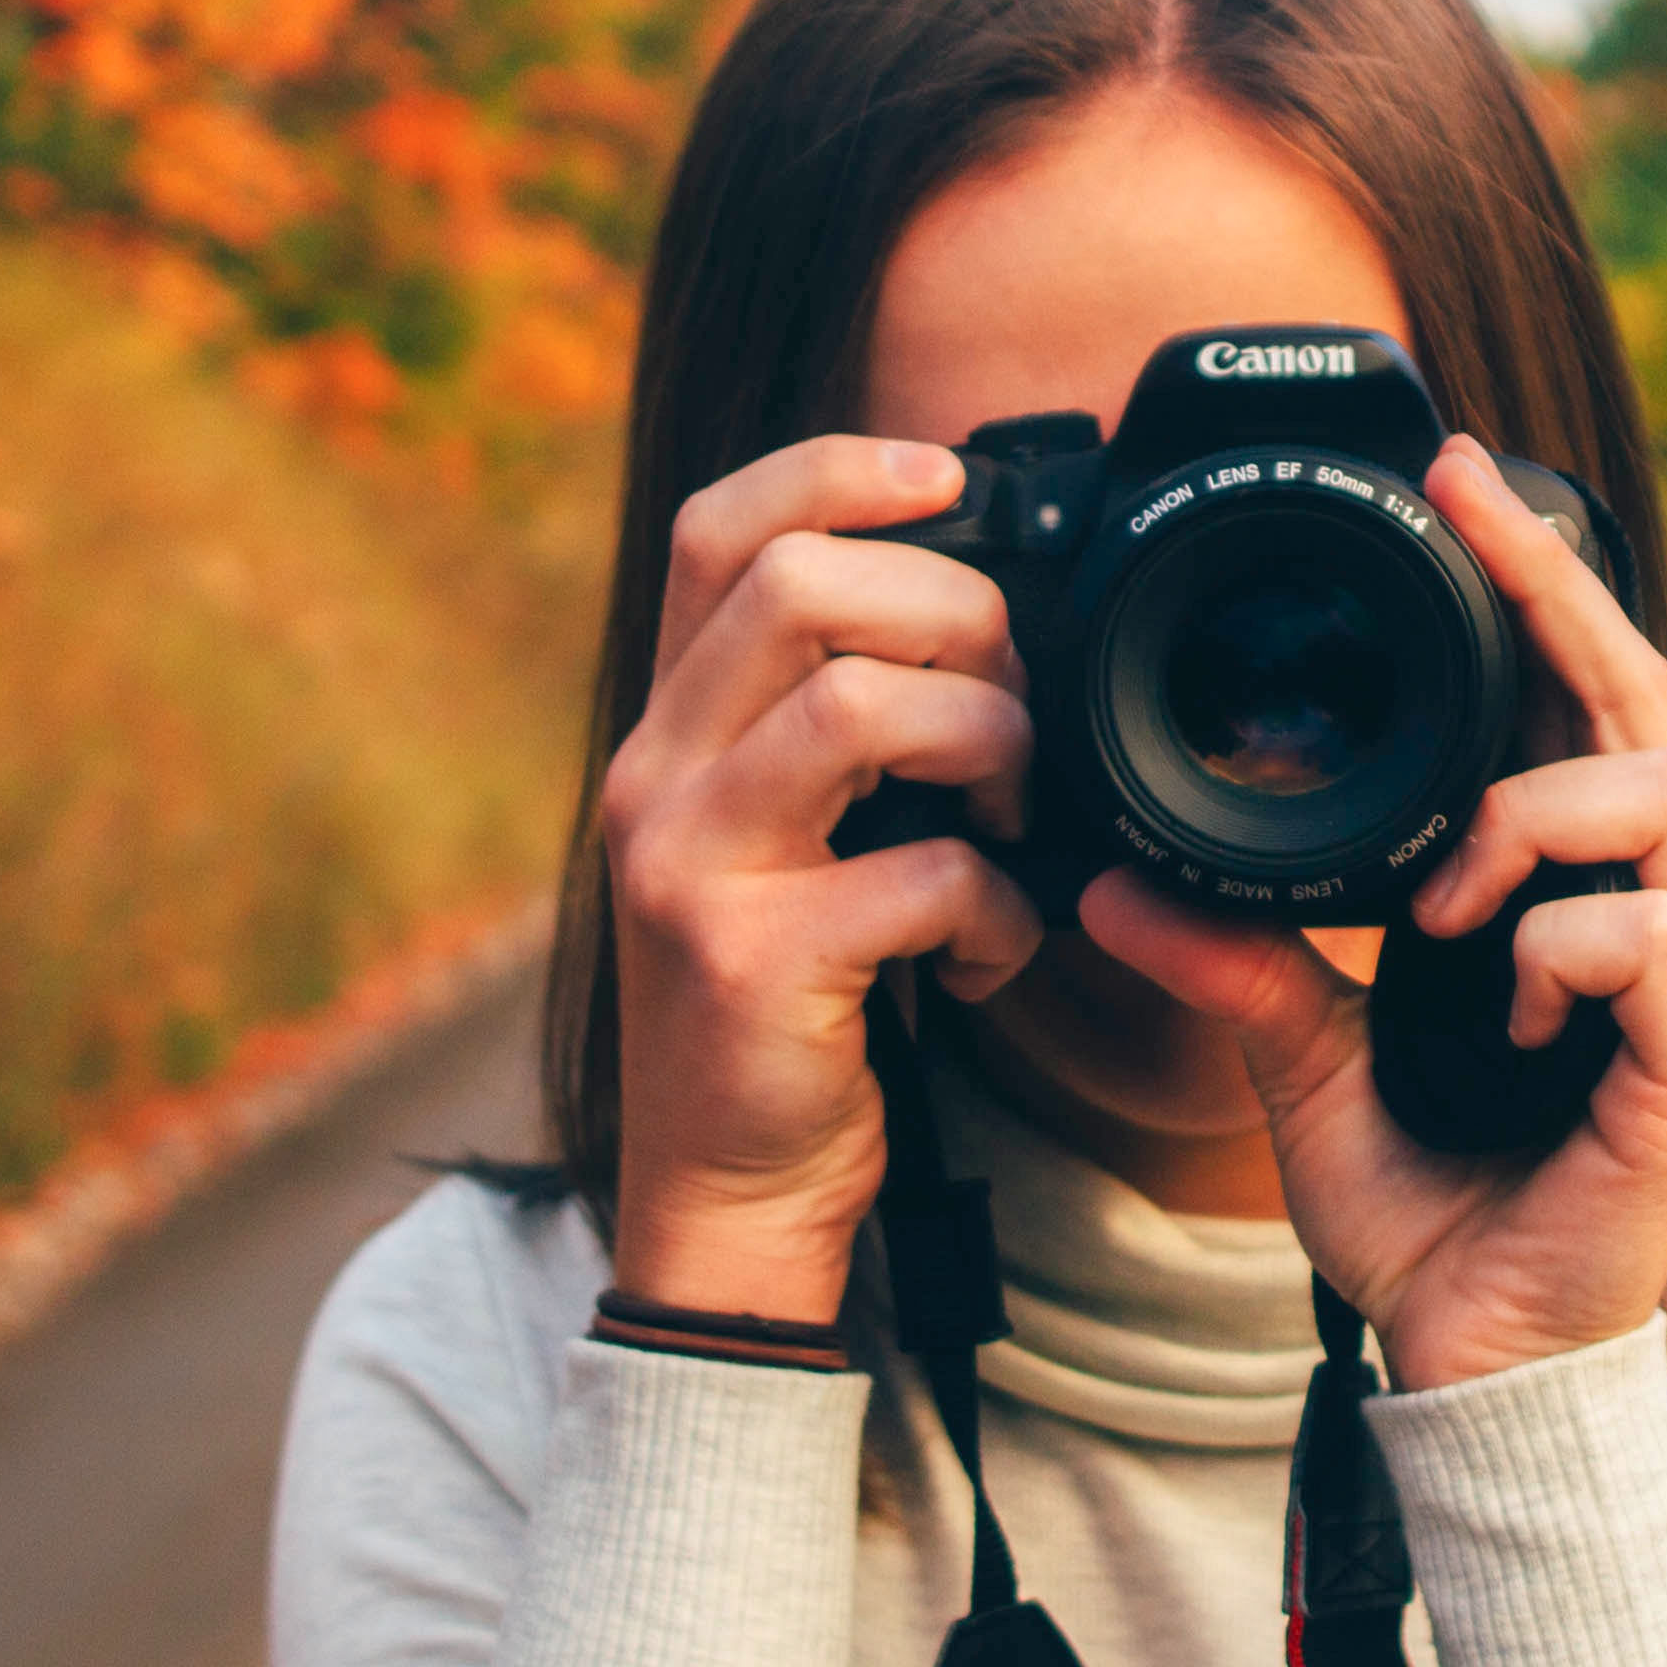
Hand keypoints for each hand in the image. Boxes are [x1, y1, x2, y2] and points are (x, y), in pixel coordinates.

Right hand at [603, 437, 1043, 1323]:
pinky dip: (996, 909)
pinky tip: (989, 955)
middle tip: (1008, 706)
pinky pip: (923, 874)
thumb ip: (834, 728)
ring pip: (864, 707)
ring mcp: (693, 867)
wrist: (725, 1194)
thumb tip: (984, 616)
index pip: (716, 528)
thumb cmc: (788, 1005)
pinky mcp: (754, 963)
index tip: (948, 475)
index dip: (834, 471)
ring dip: (988, 744)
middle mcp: (655, 777)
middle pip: (798, 585)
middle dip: (953, 615)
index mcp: (670, 729)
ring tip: (1011, 817)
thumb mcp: (781, 839)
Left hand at [1078, 437, 1666, 1390]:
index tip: (1455, 478)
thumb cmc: (1422, 1218)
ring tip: (1442, 911)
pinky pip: (1653, 941)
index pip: (1577, 704)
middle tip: (1473, 512)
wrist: (1467, 1372)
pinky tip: (1491, 1016)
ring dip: (1537, 822)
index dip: (1534, 582)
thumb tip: (1116, 881)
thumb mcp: (1302, 1063)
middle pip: (1650, 705)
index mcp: (1570, 901)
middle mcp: (1651, 924)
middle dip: (1564, 594)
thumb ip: (1241, 961)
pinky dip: (1554, 950)